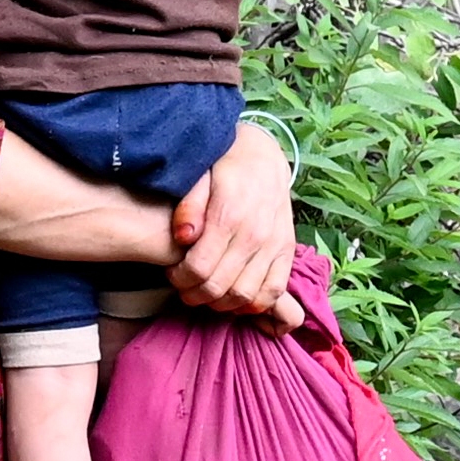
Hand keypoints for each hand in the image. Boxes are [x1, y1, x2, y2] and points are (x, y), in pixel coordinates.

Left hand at [168, 121, 304, 325]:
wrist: (262, 157)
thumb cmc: (223, 166)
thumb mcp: (199, 175)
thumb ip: (189, 206)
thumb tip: (182, 237)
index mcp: (228, 215)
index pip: (199, 267)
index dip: (180, 278)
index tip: (172, 273)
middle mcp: (255, 234)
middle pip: (220, 286)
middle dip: (195, 294)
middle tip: (184, 288)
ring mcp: (274, 245)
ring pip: (246, 295)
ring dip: (221, 303)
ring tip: (206, 293)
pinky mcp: (287, 250)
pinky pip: (274, 290)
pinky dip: (254, 303)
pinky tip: (236, 297)